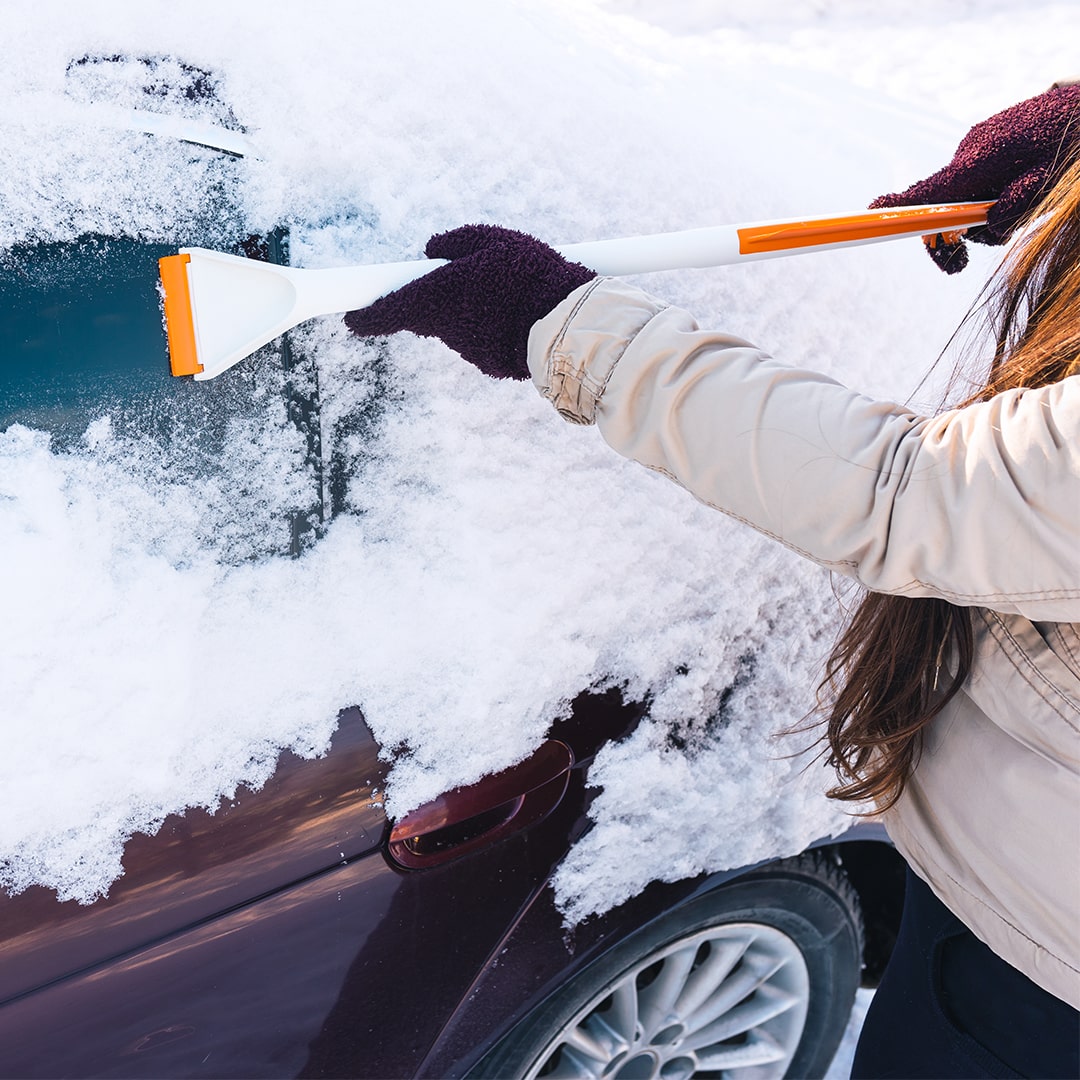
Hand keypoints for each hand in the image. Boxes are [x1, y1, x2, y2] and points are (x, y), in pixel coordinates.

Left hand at [344, 224, 593, 378]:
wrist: (568, 326)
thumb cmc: (530, 275)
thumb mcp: (494, 239)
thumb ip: (457, 241)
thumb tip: (431, 250)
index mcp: (435, 296)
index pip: (387, 311)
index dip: (367, 315)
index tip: (354, 317)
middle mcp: (445, 328)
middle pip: (425, 316)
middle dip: (433, 301)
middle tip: (460, 281)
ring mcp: (467, 350)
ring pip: (456, 328)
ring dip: (470, 312)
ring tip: (507, 293)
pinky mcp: (490, 365)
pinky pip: (481, 342)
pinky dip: (491, 329)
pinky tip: (518, 316)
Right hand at [870, 84, 1079, 272]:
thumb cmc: (1073, 146)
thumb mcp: (1044, 189)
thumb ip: (1008, 212)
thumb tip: (982, 226)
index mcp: (976, 164)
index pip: (925, 194)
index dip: (896, 208)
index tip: (869, 214)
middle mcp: (969, 151)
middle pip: (941, 204)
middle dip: (953, 233)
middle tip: (961, 264)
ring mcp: (979, 140)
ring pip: (963, 194)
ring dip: (983, 213)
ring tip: (1022, 206)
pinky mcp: (991, 136)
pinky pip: (977, 176)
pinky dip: (990, 192)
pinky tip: (1022, 186)